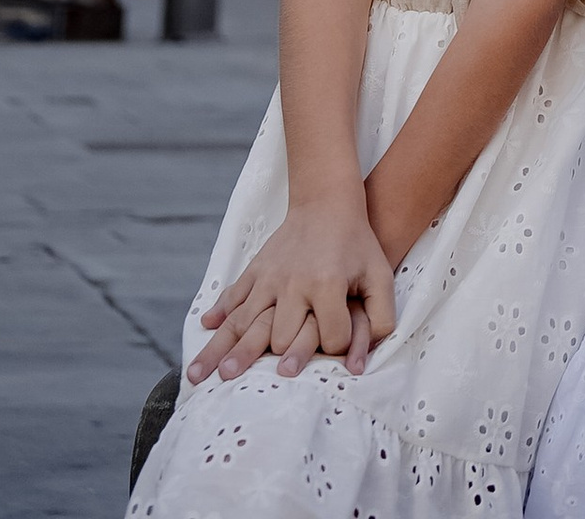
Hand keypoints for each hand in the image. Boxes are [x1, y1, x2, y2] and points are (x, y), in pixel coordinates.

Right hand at [187, 194, 395, 381]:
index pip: (331, 337)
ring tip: (202, 378)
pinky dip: (219, 313)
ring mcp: (270, 277)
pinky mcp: (256, 270)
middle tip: (256, 384)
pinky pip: (234, 295)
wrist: (327, 201)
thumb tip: (361, 365)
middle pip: (280, 338)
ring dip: (223, 351)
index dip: (338, 349)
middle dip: (277, 359)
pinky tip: (206, 330)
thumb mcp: (379, 275)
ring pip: (244, 322)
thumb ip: (382, 317)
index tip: (339, 348)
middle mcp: (294, 284)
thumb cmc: (357, 244)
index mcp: (327, 285)